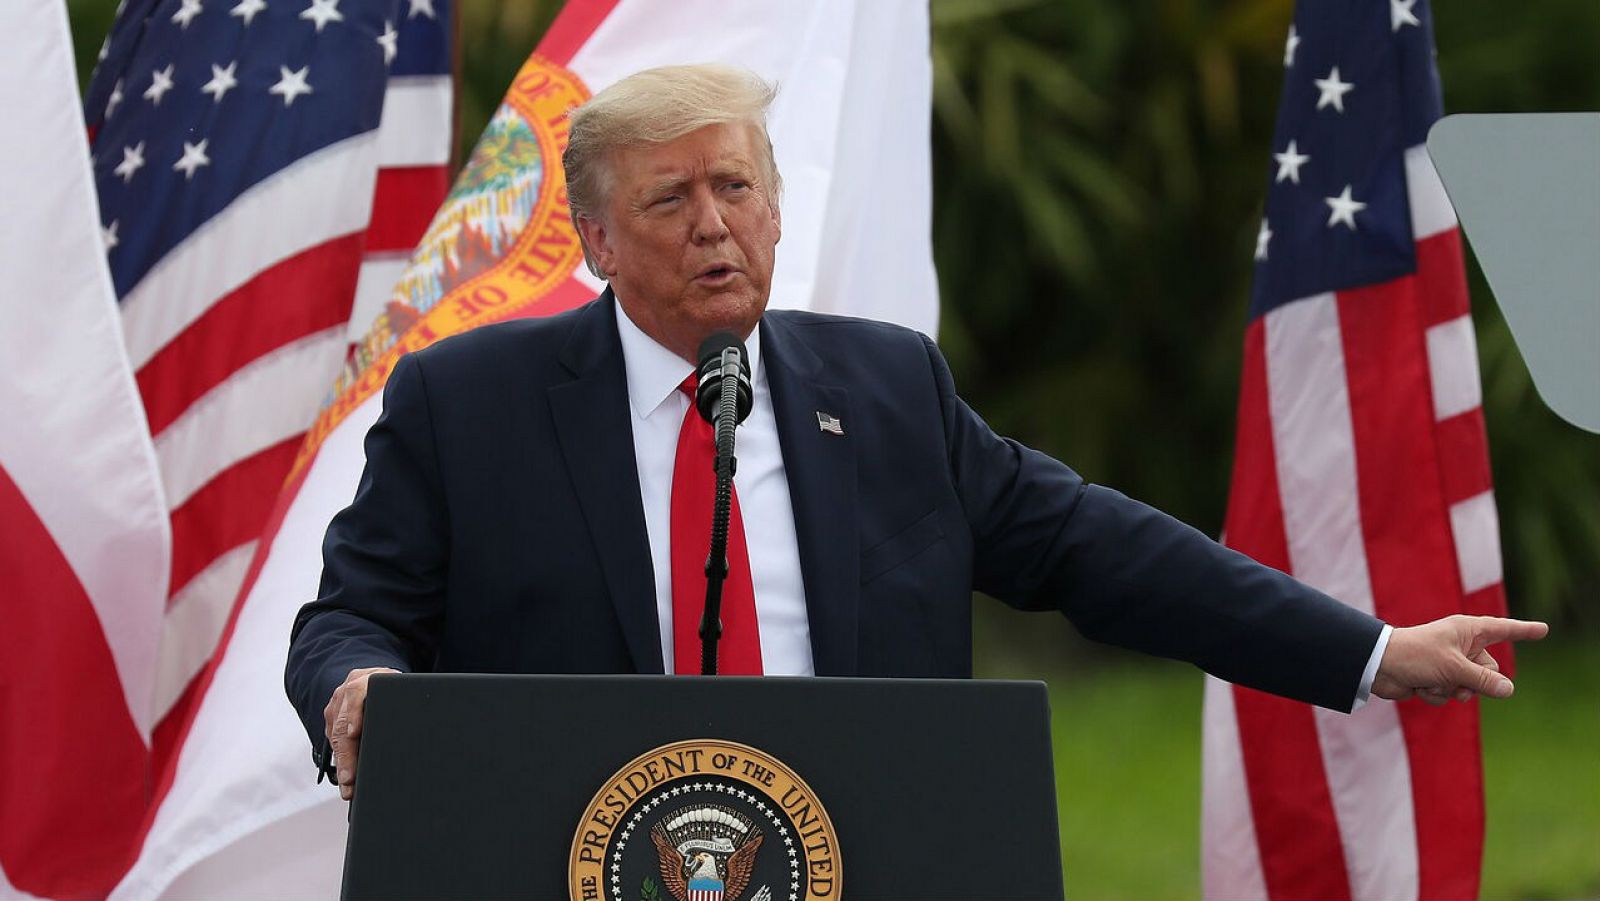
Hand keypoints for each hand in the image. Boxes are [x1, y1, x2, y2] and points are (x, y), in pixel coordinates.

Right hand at [324, 666, 400, 799]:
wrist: (382, 678)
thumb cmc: (398, 689)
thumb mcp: (404, 691)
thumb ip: (406, 705)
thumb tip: (423, 729)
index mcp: (370, 678)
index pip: (357, 692)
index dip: (355, 713)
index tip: (354, 733)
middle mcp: (349, 688)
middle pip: (343, 722)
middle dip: (346, 754)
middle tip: (350, 779)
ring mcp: (338, 701)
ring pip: (334, 734)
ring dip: (341, 763)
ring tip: (348, 786)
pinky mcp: (332, 715)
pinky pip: (332, 739)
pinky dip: (340, 760)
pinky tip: (346, 778)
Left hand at [1372, 615, 1547, 704]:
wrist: (1377, 667)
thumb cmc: (1415, 656)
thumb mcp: (1454, 668)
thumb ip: (1484, 681)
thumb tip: (1509, 690)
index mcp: (1468, 631)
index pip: (1504, 630)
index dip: (1524, 631)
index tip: (1544, 630)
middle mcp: (1461, 645)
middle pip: (1490, 672)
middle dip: (1474, 682)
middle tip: (1452, 677)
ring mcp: (1449, 663)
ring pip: (1470, 688)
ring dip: (1451, 691)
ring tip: (1431, 681)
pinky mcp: (1436, 679)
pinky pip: (1450, 695)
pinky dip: (1436, 695)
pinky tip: (1419, 686)